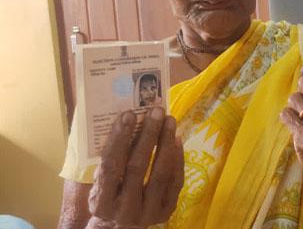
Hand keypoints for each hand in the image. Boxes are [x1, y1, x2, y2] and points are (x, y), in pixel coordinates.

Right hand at [87, 107, 183, 227]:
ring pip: (160, 174)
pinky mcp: (166, 212)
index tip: (127, 115)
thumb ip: (108, 159)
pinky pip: (175, 182)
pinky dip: (177, 159)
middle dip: (148, 136)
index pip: (110, 167)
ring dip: (166, 143)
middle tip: (155, 112)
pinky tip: (176, 139)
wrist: (119, 226)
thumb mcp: (99, 183)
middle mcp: (124, 210)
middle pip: (137, 168)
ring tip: (169, 121)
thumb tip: (125, 121)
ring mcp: (148, 213)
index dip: (119, 139)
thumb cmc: (108, 196)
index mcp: (101, 202)